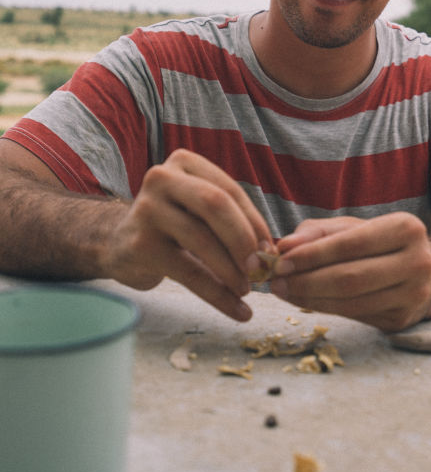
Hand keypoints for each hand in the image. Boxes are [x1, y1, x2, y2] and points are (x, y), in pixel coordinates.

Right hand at [110, 149, 273, 320]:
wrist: (118, 243)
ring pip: (202, 240)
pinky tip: (237, 310)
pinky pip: (189, 272)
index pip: (230, 190)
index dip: (255, 222)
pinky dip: (217, 295)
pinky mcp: (141, 244)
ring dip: (232, 271)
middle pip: (215, 205)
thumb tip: (269, 254)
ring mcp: (147, 209)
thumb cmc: (172, 224)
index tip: (271, 251)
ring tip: (247, 290)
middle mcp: (162, 178)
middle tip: (260, 269)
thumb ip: (230, 220)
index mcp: (184, 162)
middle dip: (244, 240)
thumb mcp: (197, 209)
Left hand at [270, 212, 430, 331]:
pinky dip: (325, 309)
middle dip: (306, 281)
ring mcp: (413, 295)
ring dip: (309, 299)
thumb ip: (318, 232)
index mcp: (405, 229)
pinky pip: (355, 316)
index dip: (313, 255)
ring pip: (351, 302)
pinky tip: (305, 301)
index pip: (350, 244)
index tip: (281, 261)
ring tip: (284, 292)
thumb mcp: (355, 227)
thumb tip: (284, 247)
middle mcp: (417, 262)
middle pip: (350, 278)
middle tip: (275, 282)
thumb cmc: (382, 244)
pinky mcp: (402, 320)